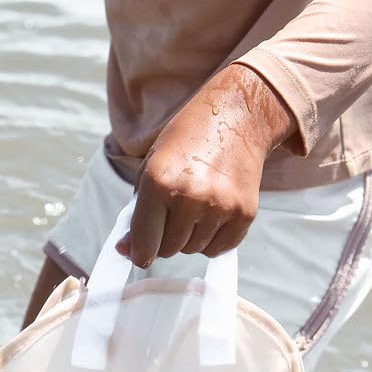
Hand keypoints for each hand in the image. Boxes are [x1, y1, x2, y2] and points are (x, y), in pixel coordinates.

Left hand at [119, 64, 296, 267]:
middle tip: (173, 214)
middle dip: (165, 239)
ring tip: (195, 206)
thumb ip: (137, 211)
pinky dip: (212, 239)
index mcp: (159, 182)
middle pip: (169, 250)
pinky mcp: (244, 213)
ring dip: (189, 238)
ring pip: (193, 250)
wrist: (237, 117)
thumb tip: (127, 251)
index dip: (139, 252)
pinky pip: (219, 248)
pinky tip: (212, 213)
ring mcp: (220, 207)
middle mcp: (190, 197)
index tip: (139, 253)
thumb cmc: (188, 139)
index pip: (144, 243)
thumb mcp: (151, 166)